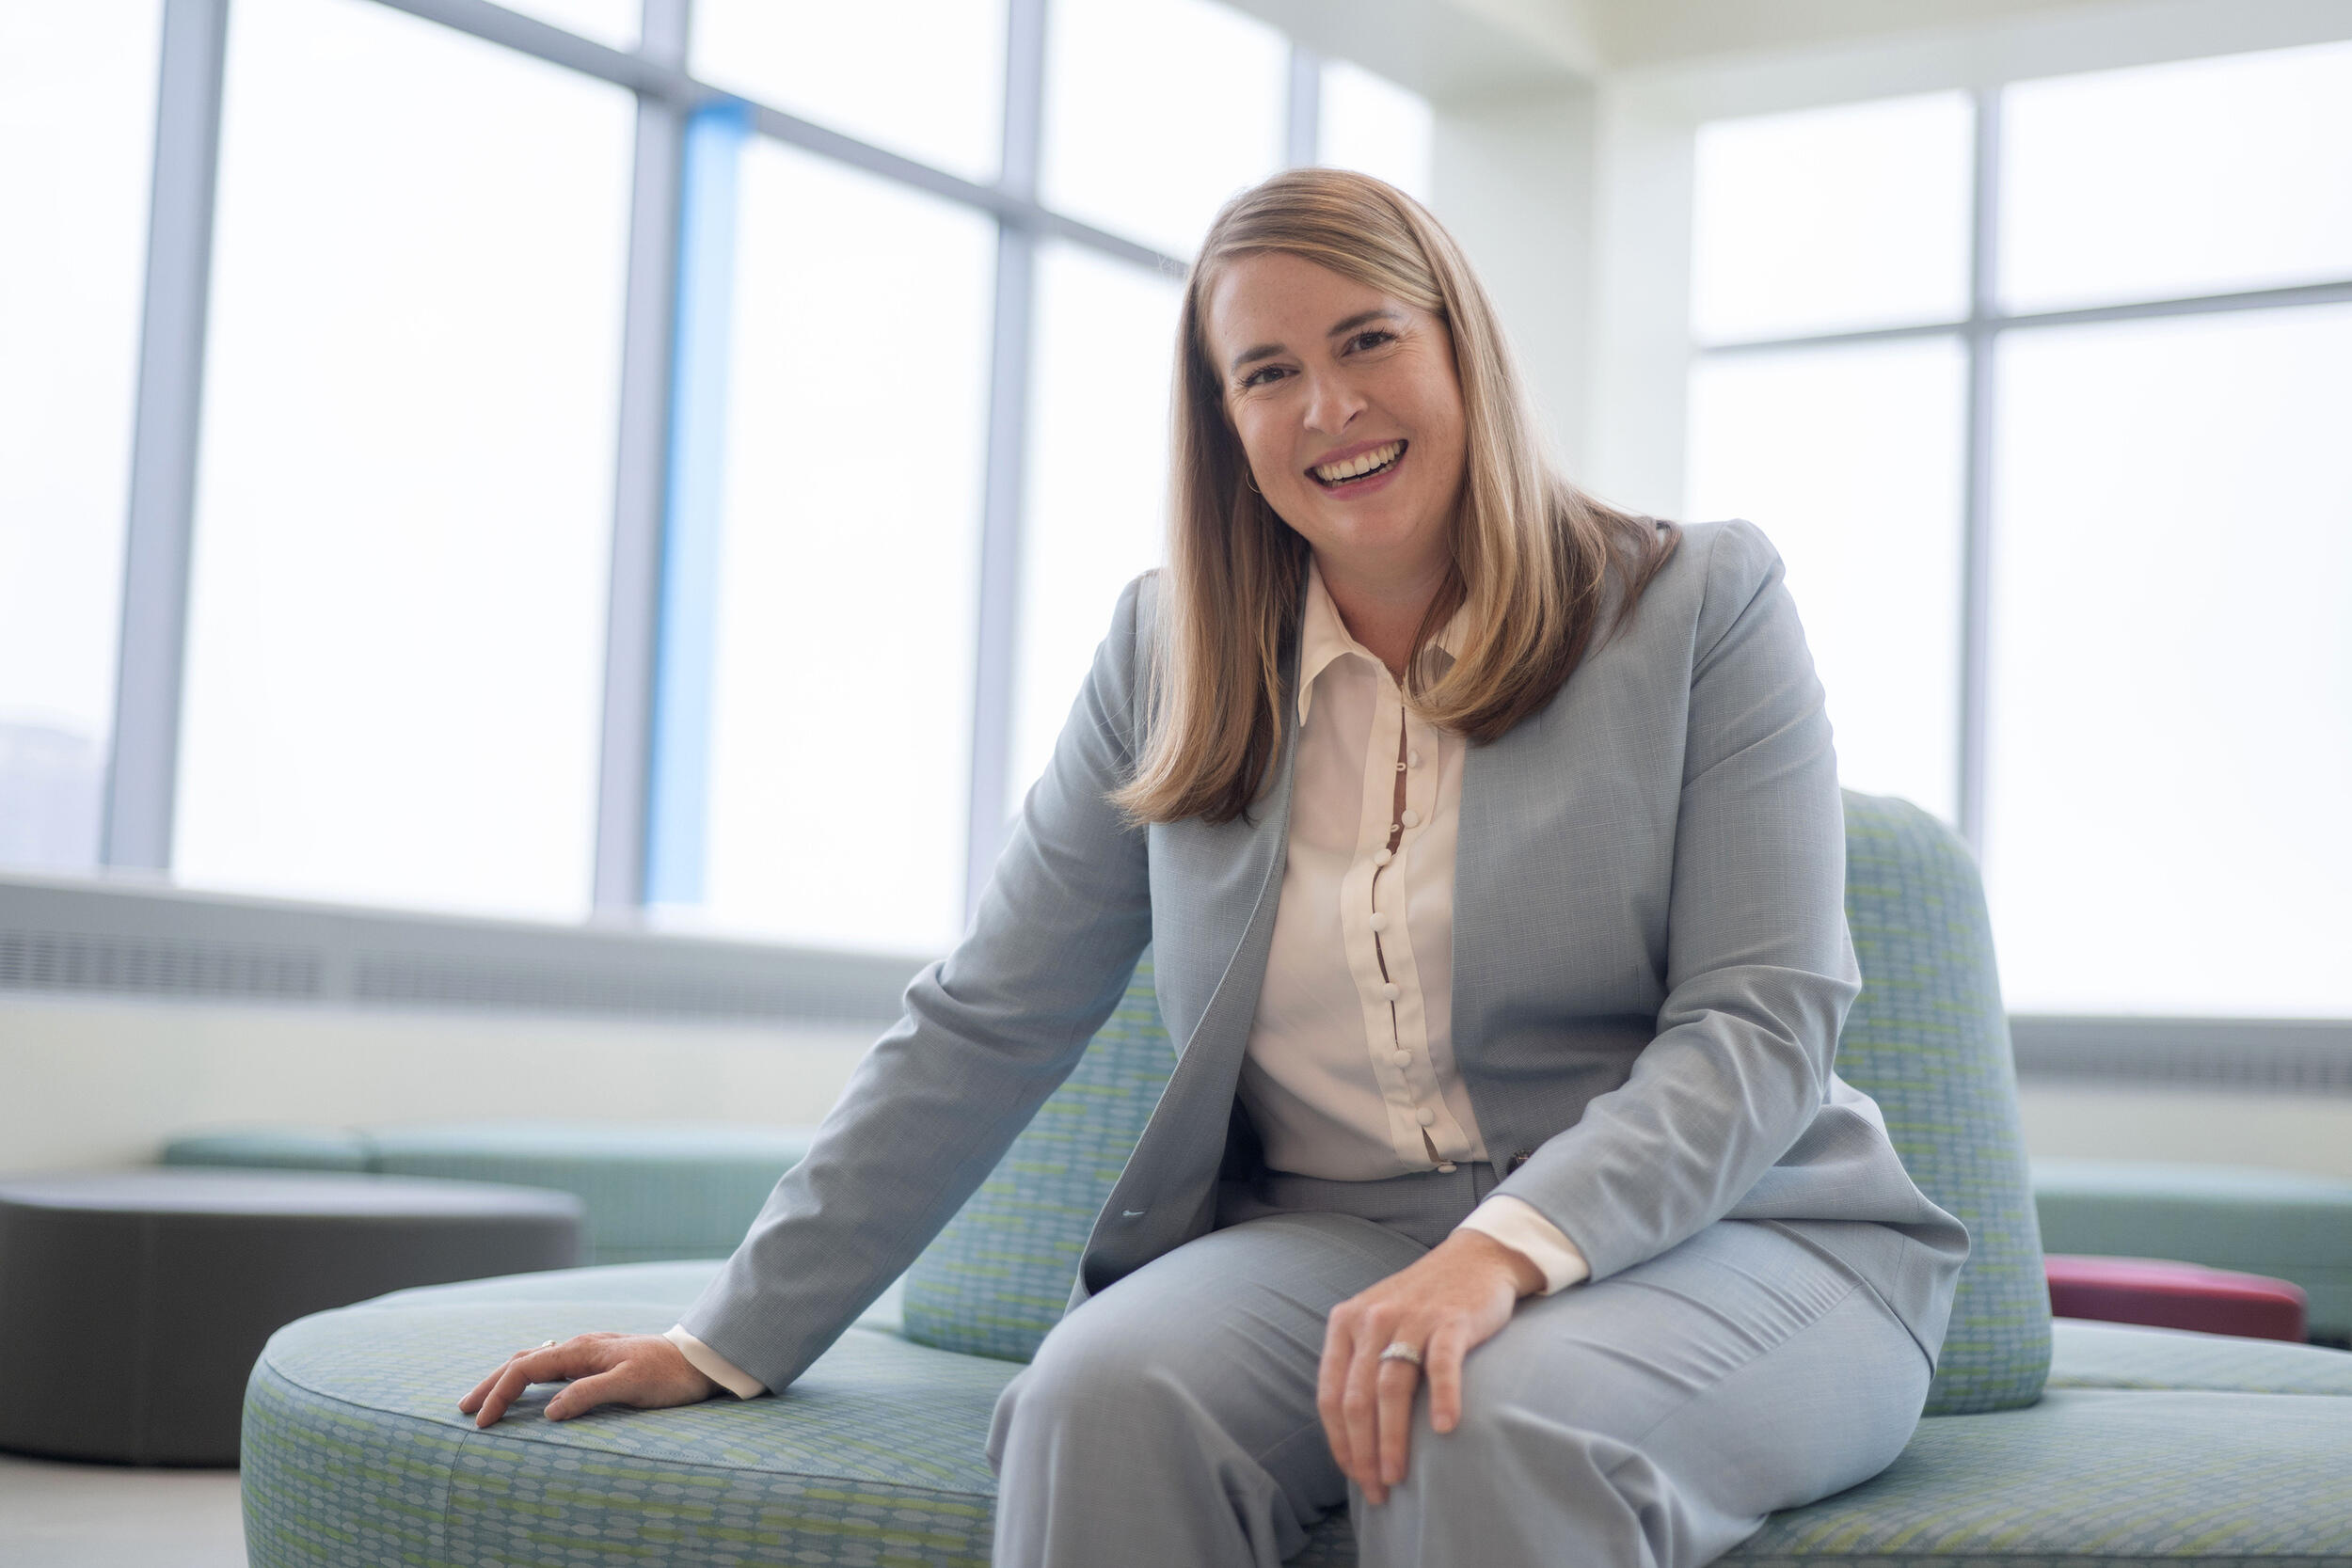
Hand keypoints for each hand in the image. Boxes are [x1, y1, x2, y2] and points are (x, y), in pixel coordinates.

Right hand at [458, 1332, 720, 1426]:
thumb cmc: (668, 1374)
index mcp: (581, 1350)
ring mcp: (588, 1352)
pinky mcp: (598, 1360)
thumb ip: (589, 1393)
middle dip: (491, 1384)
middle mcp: (579, 1346)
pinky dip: (529, 1377)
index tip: (482, 1422)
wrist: (700, 1360)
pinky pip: (552, 1366)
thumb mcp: (631, 1384)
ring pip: (536, 1361)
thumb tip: (549, 1411)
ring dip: (507, 1379)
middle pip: (522, 1361)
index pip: (525, 1369)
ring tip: (487, 1399)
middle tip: (465, 1408)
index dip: (499, 1394)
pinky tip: (529, 1388)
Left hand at [1317, 1230, 1541, 1505]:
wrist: (1475, 1258)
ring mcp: (1411, 1318)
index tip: (1353, 1475)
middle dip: (1362, 1452)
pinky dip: (1442, 1398)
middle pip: (1357, 1399)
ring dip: (1392, 1440)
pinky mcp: (1451, 1320)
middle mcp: (1372, 1318)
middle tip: (1376, 1489)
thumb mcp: (1377, 1323)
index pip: (1330, 1396)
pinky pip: (1441, 1365)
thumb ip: (1359, 1365)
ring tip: (1397, 1476)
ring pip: (1391, 1389)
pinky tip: (1445, 1430)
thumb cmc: (1423, 1304)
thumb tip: (1351, 1436)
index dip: (1339, 1443)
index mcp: (1345, 1322)